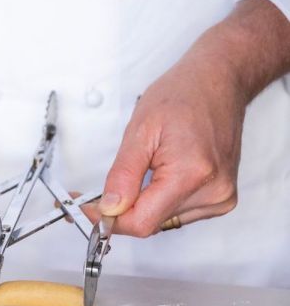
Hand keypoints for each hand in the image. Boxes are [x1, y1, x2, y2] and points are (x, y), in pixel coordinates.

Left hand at [97, 60, 242, 236]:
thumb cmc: (183, 96)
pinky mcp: (221, 199)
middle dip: (120, 211)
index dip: (107, 220)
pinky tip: (160, 177)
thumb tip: (109, 208)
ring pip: (161, 221)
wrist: (218, 82)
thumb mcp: (140, 131)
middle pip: (150, 223)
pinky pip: (177, 214)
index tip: (85, 210)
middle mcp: (213, 192)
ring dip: (141, 205)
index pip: (141, 221)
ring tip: (141, 171)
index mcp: (192, 174)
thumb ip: (122, 175)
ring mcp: (220, 198)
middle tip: (97, 194)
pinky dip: (159, 201)